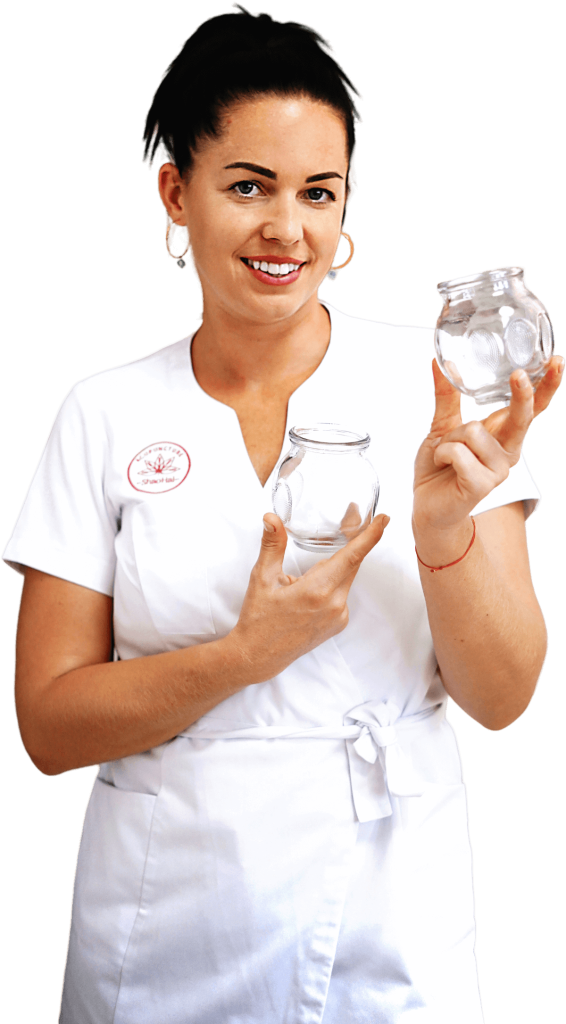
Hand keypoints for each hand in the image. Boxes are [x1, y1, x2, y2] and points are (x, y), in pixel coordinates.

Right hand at [229, 512, 389, 681]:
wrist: (259, 656)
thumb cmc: (259, 618)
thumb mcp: (262, 578)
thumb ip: (272, 545)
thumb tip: (272, 519)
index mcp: (317, 590)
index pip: (352, 556)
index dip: (371, 536)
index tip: (384, 519)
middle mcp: (334, 605)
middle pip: (352, 563)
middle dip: (353, 541)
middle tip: (349, 519)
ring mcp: (339, 616)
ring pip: (345, 578)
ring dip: (336, 566)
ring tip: (305, 575)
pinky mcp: (339, 623)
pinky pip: (341, 593)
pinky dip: (331, 584)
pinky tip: (308, 593)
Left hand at [413, 356, 564, 531]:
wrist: (427, 504)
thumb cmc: (440, 466)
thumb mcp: (443, 425)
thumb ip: (446, 396)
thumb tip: (441, 362)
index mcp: (504, 433)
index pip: (533, 407)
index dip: (546, 385)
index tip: (556, 361)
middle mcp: (508, 451)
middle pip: (522, 417)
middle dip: (522, 395)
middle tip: (518, 375)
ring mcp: (499, 469)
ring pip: (473, 430)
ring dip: (449, 438)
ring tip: (446, 454)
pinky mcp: (483, 484)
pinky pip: (459, 452)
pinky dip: (442, 453)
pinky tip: (443, 465)